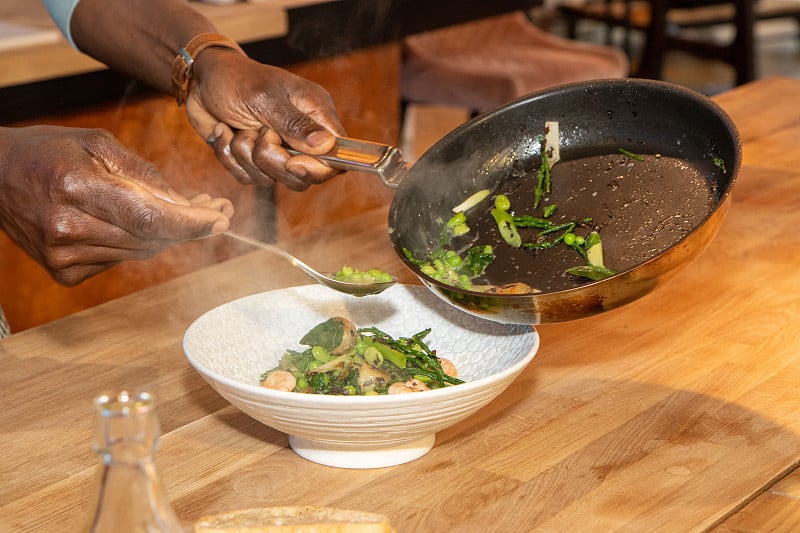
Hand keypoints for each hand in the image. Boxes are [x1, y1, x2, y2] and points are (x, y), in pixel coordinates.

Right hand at [0, 126, 233, 284]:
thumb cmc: (49, 151)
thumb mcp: (97, 143)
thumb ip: (144, 176)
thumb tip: (187, 205)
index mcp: (76, 187)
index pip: (149, 217)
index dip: (191, 223)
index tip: (221, 220)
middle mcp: (68, 227)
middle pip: (150, 238)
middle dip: (189, 227)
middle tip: (217, 213)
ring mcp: (63, 255)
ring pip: (139, 251)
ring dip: (168, 236)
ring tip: (191, 214)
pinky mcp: (63, 272)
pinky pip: (119, 260)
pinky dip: (137, 243)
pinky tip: (142, 226)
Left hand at [185, 49, 346, 190]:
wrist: (199, 78)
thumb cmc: (234, 79)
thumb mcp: (264, 99)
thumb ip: (295, 124)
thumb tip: (327, 145)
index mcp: (315, 114)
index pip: (336, 156)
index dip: (318, 169)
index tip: (291, 162)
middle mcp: (301, 135)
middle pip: (303, 176)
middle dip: (272, 160)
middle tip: (257, 133)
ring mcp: (278, 149)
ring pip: (271, 180)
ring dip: (245, 155)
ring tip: (238, 127)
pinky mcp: (254, 159)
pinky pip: (247, 178)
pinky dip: (229, 158)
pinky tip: (225, 131)